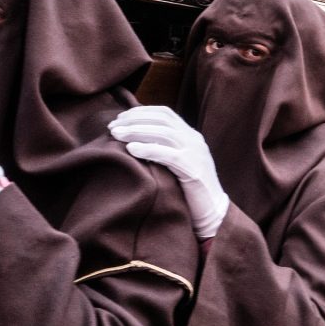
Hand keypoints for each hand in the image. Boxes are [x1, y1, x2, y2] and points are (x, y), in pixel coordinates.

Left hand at [109, 106, 227, 239]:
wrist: (212, 213)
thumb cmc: (187, 190)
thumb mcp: (176, 163)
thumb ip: (163, 148)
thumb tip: (132, 139)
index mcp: (190, 136)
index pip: (164, 113)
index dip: (140, 112)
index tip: (119, 118)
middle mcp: (194, 140)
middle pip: (162, 120)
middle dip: (134, 120)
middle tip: (112, 127)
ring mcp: (196, 154)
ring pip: (164, 133)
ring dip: (136, 131)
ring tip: (116, 135)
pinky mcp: (194, 171)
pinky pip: (169, 155)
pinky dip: (148, 149)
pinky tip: (131, 150)